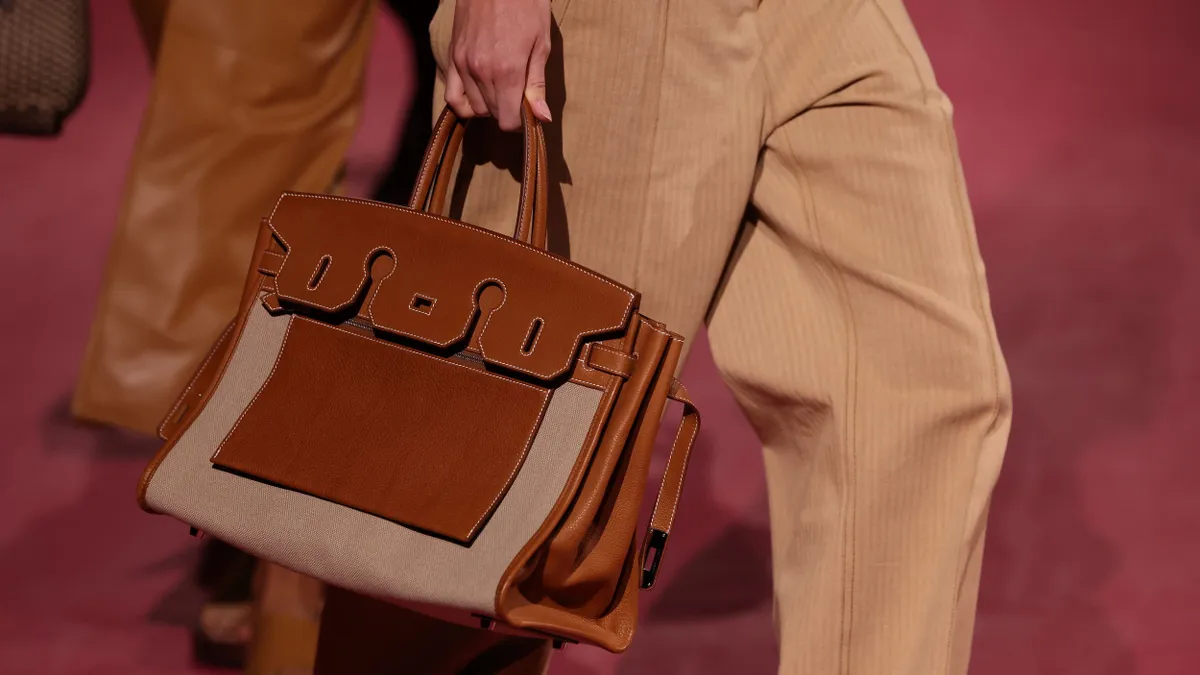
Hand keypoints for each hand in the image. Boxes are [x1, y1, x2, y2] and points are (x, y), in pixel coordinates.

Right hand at [445, 0, 552, 130]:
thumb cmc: (526, 6)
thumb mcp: (541, 44)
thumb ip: (537, 84)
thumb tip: (541, 117)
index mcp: (507, 71)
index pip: (507, 121)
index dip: (520, 121)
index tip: (528, 111)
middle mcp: (481, 72)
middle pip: (492, 114)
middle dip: (507, 110)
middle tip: (518, 92)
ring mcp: (463, 65)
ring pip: (474, 107)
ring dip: (489, 104)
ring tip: (501, 86)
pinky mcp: (452, 57)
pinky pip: (452, 96)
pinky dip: (464, 103)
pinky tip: (478, 94)